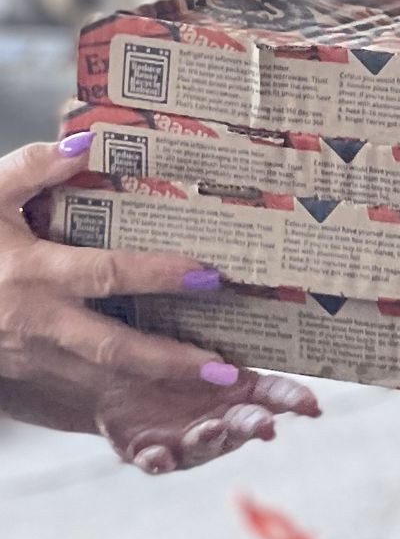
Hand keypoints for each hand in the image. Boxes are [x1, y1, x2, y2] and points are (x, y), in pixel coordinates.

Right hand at [0, 133, 319, 473]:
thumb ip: (33, 167)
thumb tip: (87, 140)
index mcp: (34, 274)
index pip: (106, 275)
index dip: (158, 275)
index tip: (209, 274)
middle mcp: (40, 323)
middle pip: (114, 348)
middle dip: (171, 361)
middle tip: (228, 366)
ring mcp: (36, 357)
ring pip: (106, 381)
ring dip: (161, 388)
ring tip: (219, 385)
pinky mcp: (33, 375)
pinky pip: (91, 392)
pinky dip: (135, 397)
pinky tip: (178, 398)